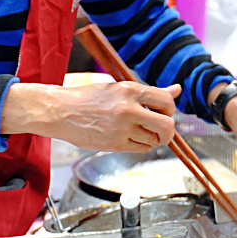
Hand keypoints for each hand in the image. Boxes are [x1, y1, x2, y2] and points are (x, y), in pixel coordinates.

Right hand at [1, 81, 180, 151]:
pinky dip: (140, 145)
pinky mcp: (114, 144)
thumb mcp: (118, 88)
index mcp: (130, 90)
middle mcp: (128, 109)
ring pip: (154, 140)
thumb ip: (149, 92)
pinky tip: (129, 137)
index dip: (170, 110)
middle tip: (161, 130)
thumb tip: (177, 90)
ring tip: (137, 131)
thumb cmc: (88, 98)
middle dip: (168, 130)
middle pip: (167, 126)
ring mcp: (121, 128)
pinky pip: (141, 149)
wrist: (59, 111)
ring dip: (152, 138)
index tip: (165, 113)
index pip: (166, 101)